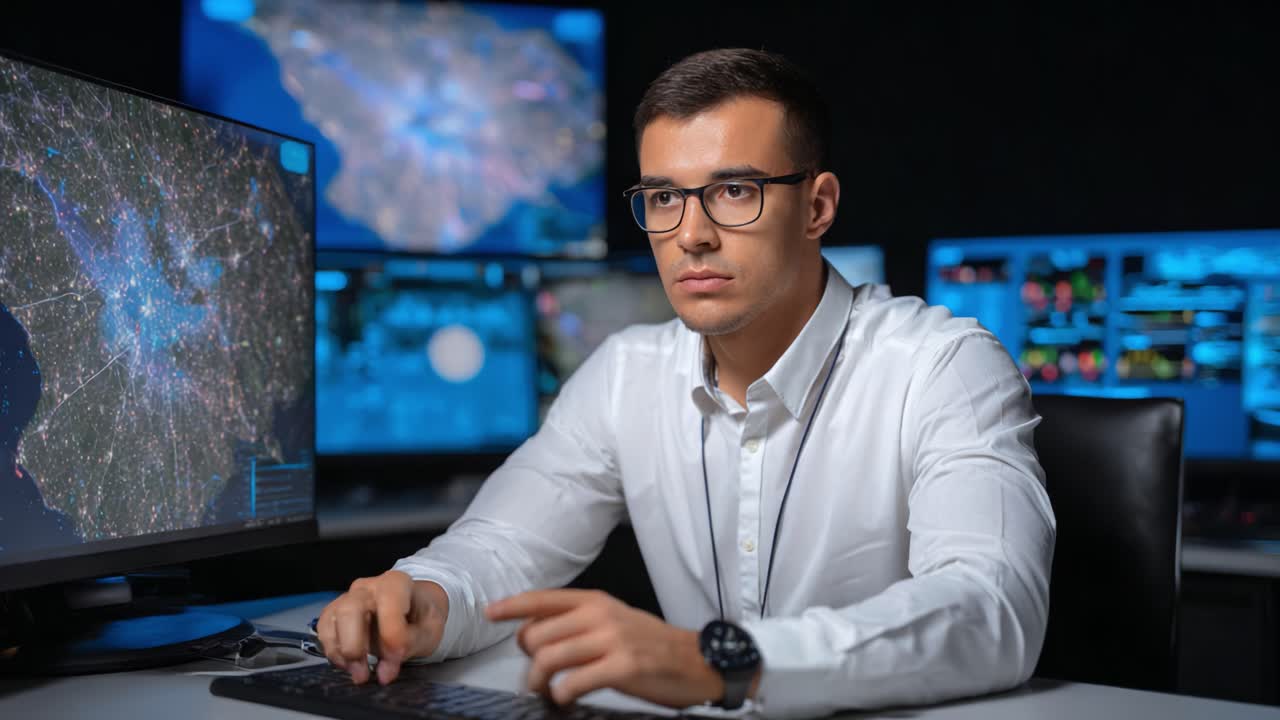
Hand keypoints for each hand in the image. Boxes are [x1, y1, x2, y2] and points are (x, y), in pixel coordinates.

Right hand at [316, 570, 448, 684]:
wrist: (413, 611)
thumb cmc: (422, 618)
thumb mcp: (430, 630)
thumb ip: (410, 646)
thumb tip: (383, 673)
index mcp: (397, 583)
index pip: (388, 602)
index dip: (391, 633)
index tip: (396, 658)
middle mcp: (368, 586)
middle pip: (350, 609)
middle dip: (354, 646)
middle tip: (365, 674)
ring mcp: (348, 598)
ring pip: (332, 619)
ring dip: (341, 652)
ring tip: (359, 674)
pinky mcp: (335, 613)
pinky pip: (324, 629)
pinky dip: (333, 651)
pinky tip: (349, 665)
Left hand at [485, 589, 722, 707]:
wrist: (696, 660)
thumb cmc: (651, 644)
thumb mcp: (614, 619)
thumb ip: (578, 622)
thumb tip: (536, 635)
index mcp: (595, 601)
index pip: (543, 599)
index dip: (512, 607)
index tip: (490, 613)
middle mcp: (600, 615)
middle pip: (537, 635)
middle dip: (529, 661)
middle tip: (539, 676)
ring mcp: (612, 640)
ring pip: (549, 659)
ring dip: (540, 682)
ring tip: (548, 691)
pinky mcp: (622, 667)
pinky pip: (572, 683)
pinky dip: (562, 695)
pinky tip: (567, 699)